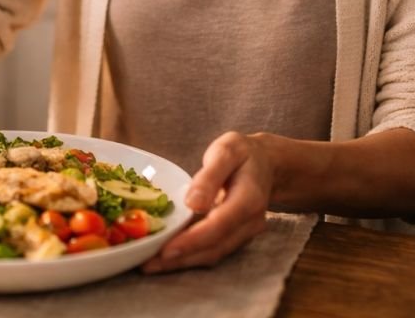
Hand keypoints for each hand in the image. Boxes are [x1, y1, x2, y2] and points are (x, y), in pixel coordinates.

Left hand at [142, 132, 273, 272]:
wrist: (267, 164)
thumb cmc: (243, 153)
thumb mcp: (227, 150)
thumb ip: (210, 176)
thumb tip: (192, 204)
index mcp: (249, 198)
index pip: (220, 224)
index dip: (193, 240)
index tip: (166, 250)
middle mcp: (251, 222)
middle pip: (215, 247)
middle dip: (181, 258)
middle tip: (148, 264)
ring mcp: (245, 233)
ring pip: (213, 254)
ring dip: (182, 262)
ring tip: (150, 264)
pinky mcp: (236, 237)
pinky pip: (213, 250)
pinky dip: (189, 255)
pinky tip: (165, 256)